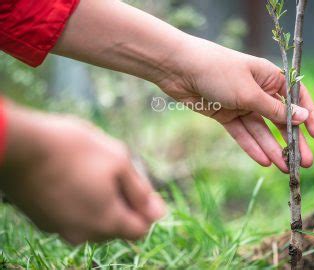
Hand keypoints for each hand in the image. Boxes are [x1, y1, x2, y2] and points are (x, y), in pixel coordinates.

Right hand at [0, 103, 165, 243]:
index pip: (140, 230)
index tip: (137, 187)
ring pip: (93, 221)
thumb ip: (141, 191)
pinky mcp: (42, 220)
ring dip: (100, 202)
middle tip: (113, 173)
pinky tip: (71, 178)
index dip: (145, 209)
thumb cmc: (74, 149)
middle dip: (123, 204)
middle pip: (117, 226)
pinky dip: (79, 202)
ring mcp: (60, 229)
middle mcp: (84, 233)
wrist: (20, 145)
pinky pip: (72, 217)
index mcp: (107, 221)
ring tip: (90, 172)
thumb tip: (159, 213)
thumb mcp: (119, 161)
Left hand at [158, 38, 313, 172]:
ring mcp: (240, 104)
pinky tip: (264, 161)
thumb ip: (275, 108)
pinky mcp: (224, 114)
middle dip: (291, 141)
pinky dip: (251, 146)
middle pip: (279, 119)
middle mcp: (257, 91)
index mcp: (269, 77)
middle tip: (303, 163)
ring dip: (272, 148)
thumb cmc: (218, 72)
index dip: (308, 117)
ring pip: (260, 129)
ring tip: (285, 168)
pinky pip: (241, 133)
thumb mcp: (250, 92)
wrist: (180, 69)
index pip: (296, 98)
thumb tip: (303, 117)